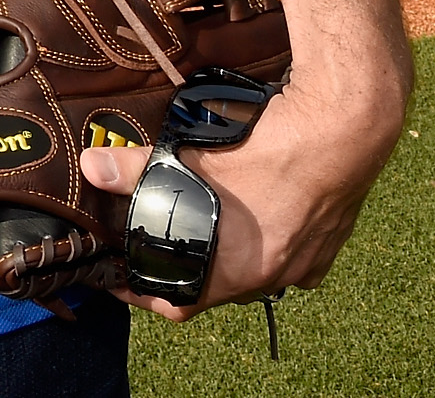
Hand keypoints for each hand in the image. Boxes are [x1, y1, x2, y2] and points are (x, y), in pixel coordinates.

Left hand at [76, 75, 405, 316]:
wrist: (343, 129)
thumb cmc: (269, 148)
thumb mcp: (190, 157)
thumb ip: (136, 168)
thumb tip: (91, 169)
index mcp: (241, 269)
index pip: (181, 304)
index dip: (145, 295)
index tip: (122, 281)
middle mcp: (277, 276)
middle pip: (217, 288)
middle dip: (184, 270)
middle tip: (155, 246)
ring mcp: (308, 262)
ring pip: (255, 272)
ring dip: (227, 257)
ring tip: (202, 228)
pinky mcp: (330, 241)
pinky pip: (291, 256)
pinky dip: (267, 243)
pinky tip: (253, 219)